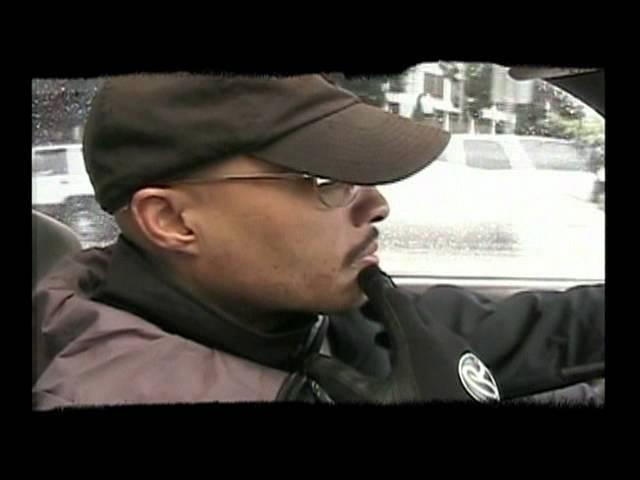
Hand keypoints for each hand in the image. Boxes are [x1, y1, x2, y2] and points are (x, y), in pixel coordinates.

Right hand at [304, 265, 500, 402]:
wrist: (462, 435)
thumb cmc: (419, 408)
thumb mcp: (373, 398)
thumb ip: (341, 377)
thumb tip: (314, 363)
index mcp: (417, 339)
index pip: (392, 298)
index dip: (373, 284)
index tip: (361, 275)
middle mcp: (441, 336)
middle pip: (410, 305)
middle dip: (385, 301)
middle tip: (363, 301)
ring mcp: (456, 349)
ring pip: (424, 321)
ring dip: (400, 319)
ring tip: (378, 325)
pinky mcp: (464, 364)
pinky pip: (436, 337)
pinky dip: (415, 335)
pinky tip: (403, 353)